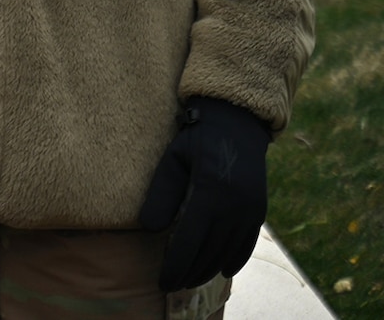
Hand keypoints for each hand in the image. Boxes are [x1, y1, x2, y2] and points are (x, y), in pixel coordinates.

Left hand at [137, 96, 271, 290]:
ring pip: (228, 252)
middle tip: (171, 285)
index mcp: (211, 192)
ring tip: (189, 279)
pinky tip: (222, 270)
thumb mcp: (173, 160)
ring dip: (209, 269)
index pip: (190, 241)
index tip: (163, 282)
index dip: (176, 265)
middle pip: (210, 252)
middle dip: (190, 272)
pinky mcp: (260, 210)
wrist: (236, 124)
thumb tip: (149, 228)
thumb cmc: (196, 139)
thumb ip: (161, 194)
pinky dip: (234, 259)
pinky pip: (247, 243)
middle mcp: (235, 206)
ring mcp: (251, 210)